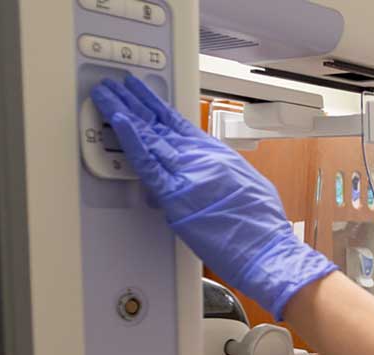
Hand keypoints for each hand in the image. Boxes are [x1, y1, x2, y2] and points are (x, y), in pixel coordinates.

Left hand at [90, 74, 335, 317]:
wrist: (267, 249)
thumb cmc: (263, 227)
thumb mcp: (248, 188)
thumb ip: (221, 177)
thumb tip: (207, 179)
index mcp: (216, 156)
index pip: (178, 124)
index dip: (156, 106)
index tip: (141, 93)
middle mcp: (200, 158)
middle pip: (159, 124)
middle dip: (134, 102)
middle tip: (115, 86)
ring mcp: (187, 174)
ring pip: (149, 136)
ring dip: (124, 112)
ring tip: (106, 94)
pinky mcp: (176, 196)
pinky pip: (147, 164)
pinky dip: (132, 141)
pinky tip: (119, 121)